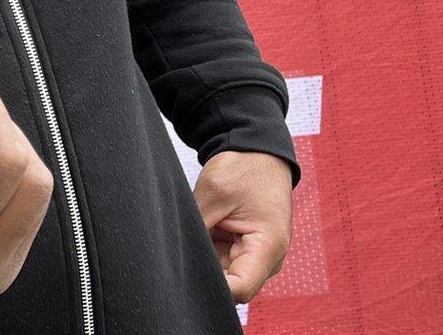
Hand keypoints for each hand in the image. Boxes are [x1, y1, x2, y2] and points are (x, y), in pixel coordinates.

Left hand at [192, 150, 292, 302]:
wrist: (257, 153)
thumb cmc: (245, 169)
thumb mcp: (214, 194)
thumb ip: (197, 227)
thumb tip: (174, 254)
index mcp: (268, 247)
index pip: (240, 289)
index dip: (211, 288)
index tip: (185, 278)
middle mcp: (265, 259)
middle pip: (229, 286)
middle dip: (202, 274)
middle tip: (178, 255)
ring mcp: (253, 256)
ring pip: (220, 274)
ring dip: (202, 260)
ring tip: (192, 235)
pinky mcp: (242, 250)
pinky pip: (218, 261)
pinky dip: (204, 251)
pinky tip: (196, 235)